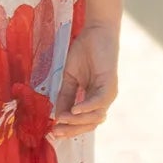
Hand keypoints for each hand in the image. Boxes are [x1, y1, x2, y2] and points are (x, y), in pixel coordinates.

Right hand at [54, 18, 118, 133]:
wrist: (96, 31)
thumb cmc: (84, 51)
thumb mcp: (69, 78)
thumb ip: (65, 96)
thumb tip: (56, 115)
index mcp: (94, 99)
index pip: (84, 121)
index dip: (69, 128)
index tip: (53, 131)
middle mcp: (103, 100)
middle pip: (90, 124)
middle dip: (72, 130)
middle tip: (56, 131)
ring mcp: (108, 93)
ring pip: (96, 117)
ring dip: (78, 121)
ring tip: (62, 119)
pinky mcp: (110, 84)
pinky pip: (99, 102)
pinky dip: (86, 108)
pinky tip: (74, 110)